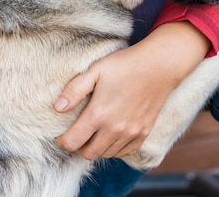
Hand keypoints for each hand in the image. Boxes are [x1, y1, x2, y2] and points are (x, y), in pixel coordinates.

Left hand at [54, 22, 210, 159]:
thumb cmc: (126, 64)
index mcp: (99, 114)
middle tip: (78, 133)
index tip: (62, 134)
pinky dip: (115, 148)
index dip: (63, 141)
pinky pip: (124, 152)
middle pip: (88, 154)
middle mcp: (114, 129)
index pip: (73, 143)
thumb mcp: (96, 69)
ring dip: (97, 147)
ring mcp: (131, 133)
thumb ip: (75, 89)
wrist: (159, 65)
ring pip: (106, 154)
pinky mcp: (143, 133)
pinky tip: (112, 134)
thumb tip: (58, 108)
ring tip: (95, 132)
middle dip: (79, 146)